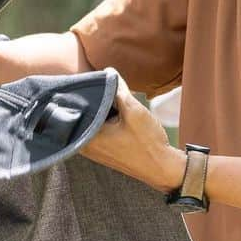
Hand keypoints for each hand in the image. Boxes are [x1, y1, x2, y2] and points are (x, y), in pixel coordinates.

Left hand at [80, 77, 185, 192]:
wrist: (162, 168)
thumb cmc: (148, 143)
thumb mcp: (134, 111)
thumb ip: (118, 90)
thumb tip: (108, 72)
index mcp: (87, 137)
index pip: (78, 106)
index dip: (87, 89)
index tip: (95, 77)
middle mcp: (84, 146)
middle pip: (83, 113)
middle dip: (95, 98)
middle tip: (105, 83)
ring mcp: (93, 150)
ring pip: (92, 120)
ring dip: (102, 108)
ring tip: (114, 96)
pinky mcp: (102, 151)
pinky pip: (98, 129)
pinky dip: (105, 118)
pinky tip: (117, 111)